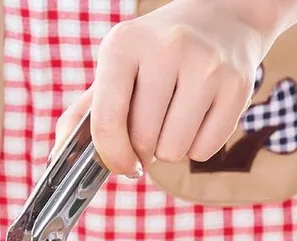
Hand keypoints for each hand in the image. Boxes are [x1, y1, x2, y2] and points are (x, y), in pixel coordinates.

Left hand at [53, 0, 276, 175]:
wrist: (221, 19)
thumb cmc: (153, 57)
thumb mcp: (113, 71)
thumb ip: (83, 115)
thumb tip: (58, 158)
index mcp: (122, 45)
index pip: (107, 120)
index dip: (111, 155)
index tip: (120, 165)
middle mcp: (167, 47)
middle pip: (142, 141)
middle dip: (142, 148)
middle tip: (151, 126)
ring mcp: (207, 64)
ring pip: (173, 150)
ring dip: (169, 149)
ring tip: (173, 118)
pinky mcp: (238, 84)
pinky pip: (204, 150)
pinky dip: (196, 147)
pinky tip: (198, 117)